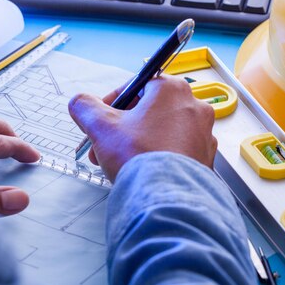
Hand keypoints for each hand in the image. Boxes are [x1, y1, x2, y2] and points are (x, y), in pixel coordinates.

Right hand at [69, 75, 216, 181]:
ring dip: (138, 141)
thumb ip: (85, 107)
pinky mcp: (204, 157)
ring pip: (162, 130)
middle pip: (148, 109)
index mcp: (172, 90)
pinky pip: (175, 149)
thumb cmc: (142, 158)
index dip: (112, 102)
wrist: (166, 198)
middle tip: (105, 143)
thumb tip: (80, 103)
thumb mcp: (101, 126)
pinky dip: (158, 155)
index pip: (135, 85)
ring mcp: (203, 133)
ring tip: (120, 160)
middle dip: (122, 127)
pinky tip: (142, 170)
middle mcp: (193, 107)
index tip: (101, 117)